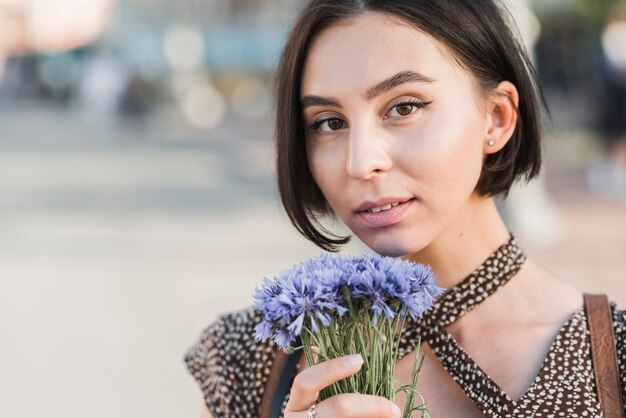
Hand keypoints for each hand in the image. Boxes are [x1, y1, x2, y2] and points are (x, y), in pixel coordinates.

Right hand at [284, 354, 401, 417]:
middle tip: (393, 408)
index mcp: (296, 407)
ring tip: (393, 416)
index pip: (305, 382)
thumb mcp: (325, 405)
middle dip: (370, 405)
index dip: (331, 369)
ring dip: (375, 416)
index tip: (359, 360)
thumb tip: (367, 371)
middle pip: (337, 408)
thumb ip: (339, 389)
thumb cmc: (328, 417)